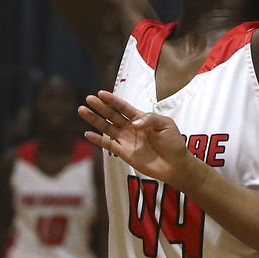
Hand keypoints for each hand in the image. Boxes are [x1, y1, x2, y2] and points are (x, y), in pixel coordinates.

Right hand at [79, 91, 203, 188]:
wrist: (176, 164)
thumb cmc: (173, 143)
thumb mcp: (166, 124)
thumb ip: (149, 119)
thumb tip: (133, 123)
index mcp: (141, 118)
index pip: (123, 107)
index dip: (112, 100)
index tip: (101, 93)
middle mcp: (130, 127)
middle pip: (112, 115)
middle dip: (100, 107)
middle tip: (88, 99)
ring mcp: (126, 140)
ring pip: (107, 127)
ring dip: (95, 120)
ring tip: (82, 110)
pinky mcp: (124, 153)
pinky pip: (108, 145)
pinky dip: (98, 140)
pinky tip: (88, 134)